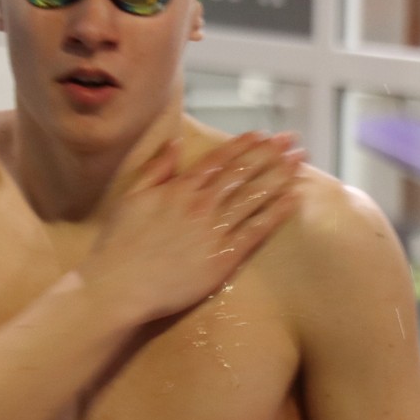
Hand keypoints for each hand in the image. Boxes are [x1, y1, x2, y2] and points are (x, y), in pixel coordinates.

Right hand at [82, 132, 304, 324]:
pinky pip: (256, 230)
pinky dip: (276, 213)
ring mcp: (215, 230)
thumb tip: (175, 144)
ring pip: (254, 196)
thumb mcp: (131, 197)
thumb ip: (156, 169)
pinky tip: (293, 199)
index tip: (263, 134)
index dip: (244, 145)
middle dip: (270, 153)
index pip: (219, 160)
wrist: (120, 285)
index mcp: (180, 188)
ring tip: (300, 161)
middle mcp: (202, 204)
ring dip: (280, 175)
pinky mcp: (224, 257)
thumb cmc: (120, 244)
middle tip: (292, 139)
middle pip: (243, 172)